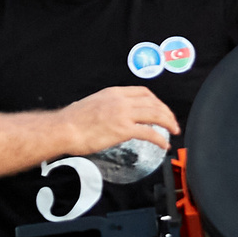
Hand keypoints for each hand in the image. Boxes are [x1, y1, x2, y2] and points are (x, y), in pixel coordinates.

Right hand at [57, 85, 178, 155]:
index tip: (160, 108)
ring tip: (173, 131)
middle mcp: (121, 101)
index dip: (156, 101)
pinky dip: (160, 138)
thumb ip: (103, 106)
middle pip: (153, 102)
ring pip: (155, 114)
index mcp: (113, 93)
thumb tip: (104, 113)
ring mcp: (123, 114)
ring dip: (168, 123)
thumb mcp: (90, 104)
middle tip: (172, 122)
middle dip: (167, 112)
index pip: (143, 92)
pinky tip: (164, 144)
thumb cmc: (71, 121)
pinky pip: (149, 133)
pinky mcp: (123, 130)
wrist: (63, 129)